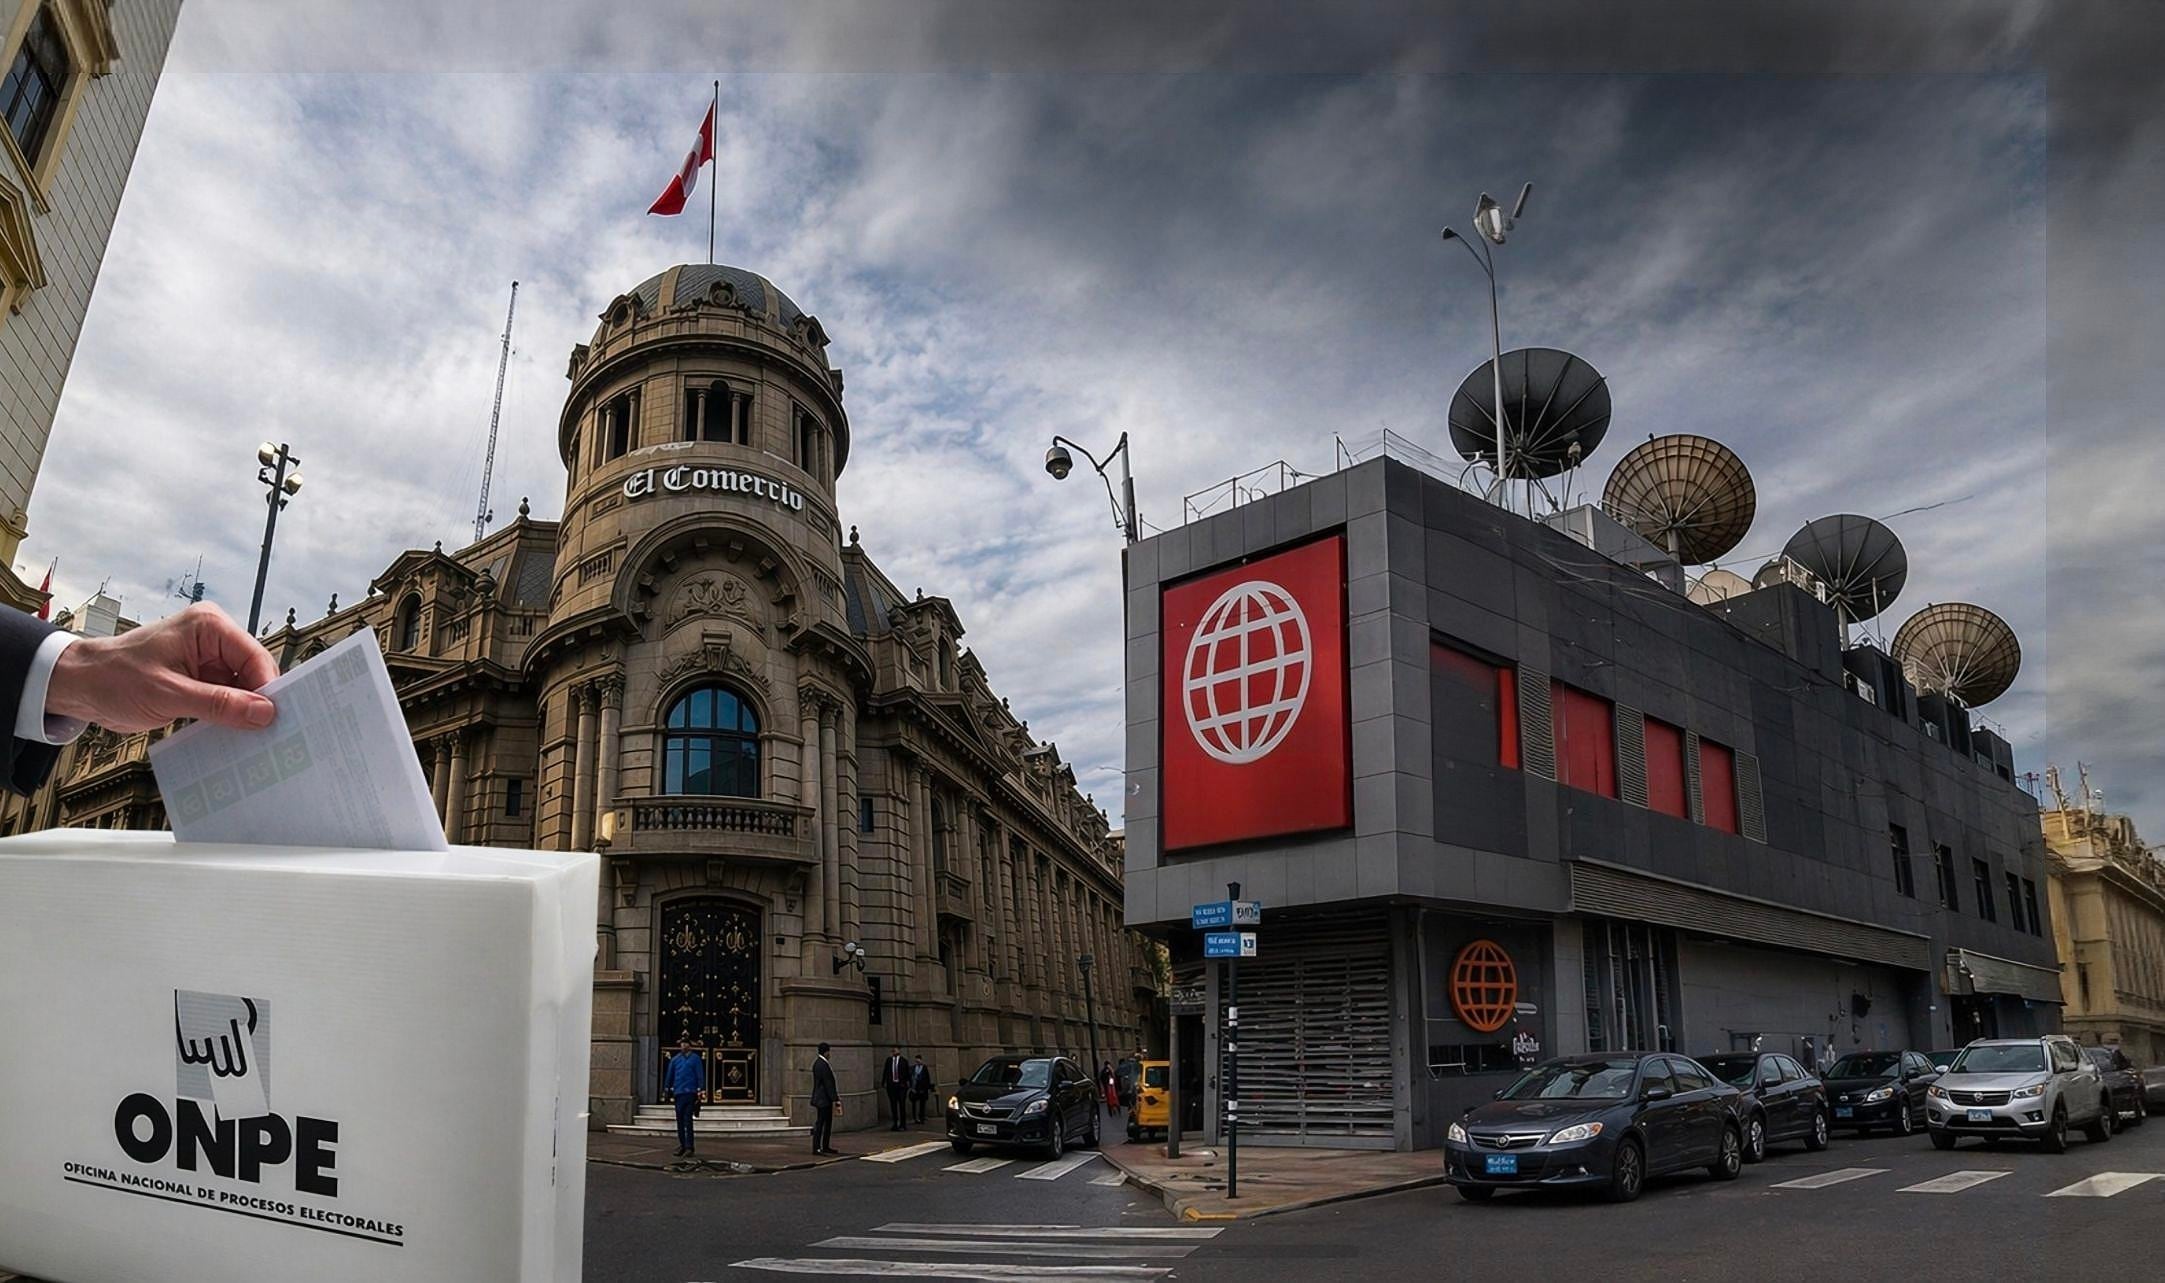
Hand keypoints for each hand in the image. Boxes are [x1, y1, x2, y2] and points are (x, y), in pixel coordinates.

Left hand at [47, 603, 277, 732]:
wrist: (79, 686)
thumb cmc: (113, 678)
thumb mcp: (168, 694)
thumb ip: (219, 703)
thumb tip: (263, 712)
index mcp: (208, 626)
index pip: (255, 656)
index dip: (267, 688)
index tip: (276, 720)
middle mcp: (212, 638)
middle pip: (253, 673)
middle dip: (257, 702)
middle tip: (267, 734)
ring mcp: (207, 660)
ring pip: (242, 689)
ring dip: (242, 713)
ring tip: (249, 738)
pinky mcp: (199, 679)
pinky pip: (225, 699)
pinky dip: (227, 716)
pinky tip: (230, 734)